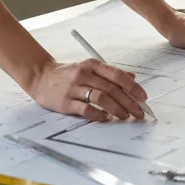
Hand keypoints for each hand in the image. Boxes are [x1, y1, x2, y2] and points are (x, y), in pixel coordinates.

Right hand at [28, 58, 148, 121]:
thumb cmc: (68, 74)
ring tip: (125, 116)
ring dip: (116, 109)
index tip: (143, 97)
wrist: (41, 77)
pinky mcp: (65, 102)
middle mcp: (84, 74)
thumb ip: (110, 73)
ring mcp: (74, 88)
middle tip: (139, 112)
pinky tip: (106, 119)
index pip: (117, 75)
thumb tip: (132, 78)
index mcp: (92, 65)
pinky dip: (98, 115)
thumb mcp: (90, 68)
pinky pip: (85, 109)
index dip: (132, 87)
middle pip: (111, 89)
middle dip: (129, 102)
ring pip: (101, 98)